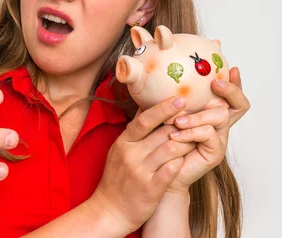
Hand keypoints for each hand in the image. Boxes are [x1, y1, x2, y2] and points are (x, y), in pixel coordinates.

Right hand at [88, 96, 195, 234]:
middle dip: (183, 124)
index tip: (180, 98)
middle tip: (199, 115)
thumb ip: (134, 131)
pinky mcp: (151, 188)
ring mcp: (141, 171)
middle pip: (162, 133)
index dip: (163, 108)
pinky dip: (182, 162)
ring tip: (197, 137)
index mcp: (123, 142)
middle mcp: (131, 155)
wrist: (110, 209)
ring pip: (171, 150)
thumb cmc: (117, 178)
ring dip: (187, 142)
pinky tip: (189, 159)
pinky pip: (172, 170)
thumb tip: (145, 106)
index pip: (144, 120)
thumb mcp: (119, 150)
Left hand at [168, 67, 249, 192]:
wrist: (158, 168)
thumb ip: (166, 99)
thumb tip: (155, 76)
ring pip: (220, 115)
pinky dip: (190, 132)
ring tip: (177, 121)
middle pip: (238, 104)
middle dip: (229, 91)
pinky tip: (174, 135)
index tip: (231, 69)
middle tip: (214, 84)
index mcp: (208, 111)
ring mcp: (218, 137)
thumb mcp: (162, 114)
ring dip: (197, 115)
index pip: (229, 95)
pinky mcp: (215, 151)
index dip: (235, 83)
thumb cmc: (159, 140)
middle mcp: (217, 123)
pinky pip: (208, 134)